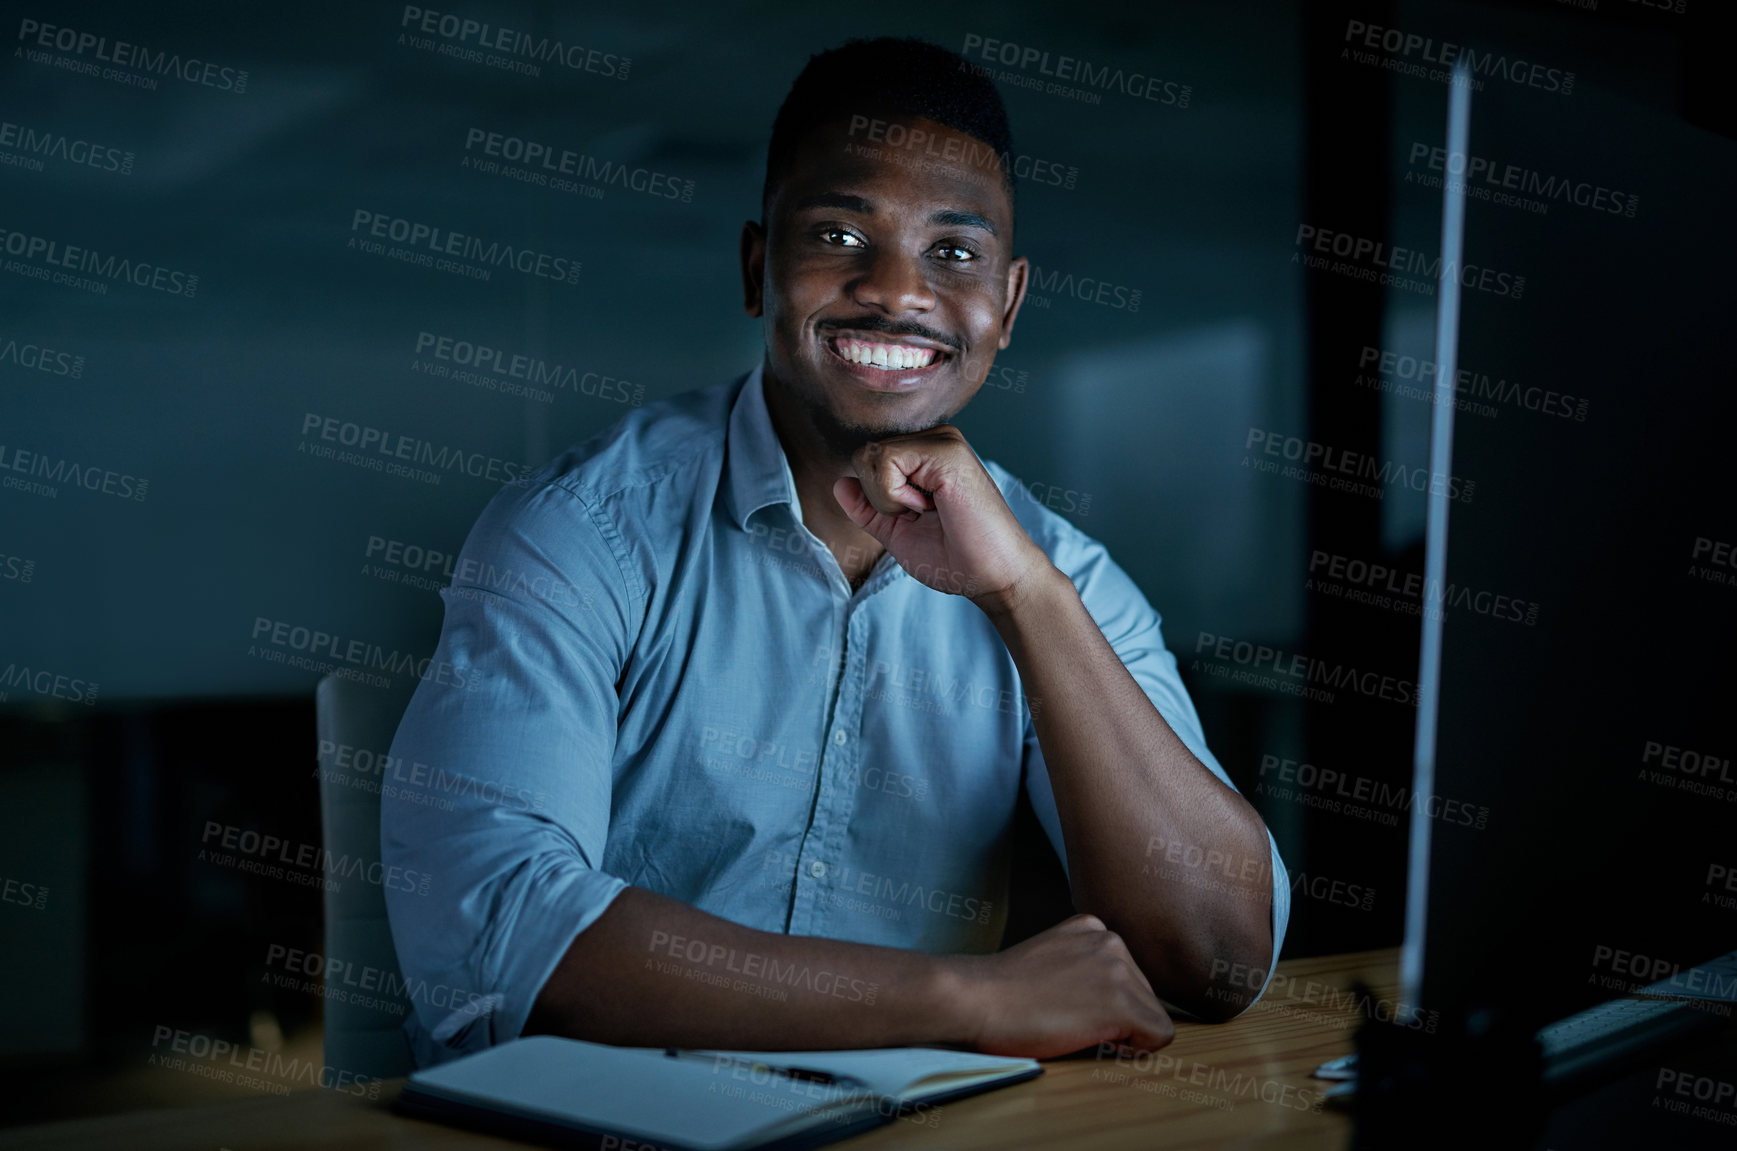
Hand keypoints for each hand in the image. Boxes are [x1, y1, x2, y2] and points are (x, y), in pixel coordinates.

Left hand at [831, 425, 1053, 614]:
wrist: (992, 577)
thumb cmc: (955, 558)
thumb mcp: (897, 532)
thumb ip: (867, 507)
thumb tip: (839, 483)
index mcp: (925, 455)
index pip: (867, 460)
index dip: (877, 499)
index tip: (919, 517)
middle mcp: (934, 440)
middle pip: (864, 456)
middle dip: (880, 499)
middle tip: (926, 516)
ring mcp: (942, 441)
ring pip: (870, 457)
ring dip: (889, 500)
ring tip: (932, 512)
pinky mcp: (945, 450)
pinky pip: (884, 461)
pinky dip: (896, 496)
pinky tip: (933, 506)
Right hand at [947, 914, 1175, 1058]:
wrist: (976, 999)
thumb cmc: (1001, 991)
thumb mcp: (1049, 959)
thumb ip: (1081, 965)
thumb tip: (1106, 999)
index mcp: (1093, 927)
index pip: (1127, 976)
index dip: (1104, 1003)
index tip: (1068, 1007)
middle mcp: (1112, 940)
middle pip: (1144, 996)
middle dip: (1116, 1017)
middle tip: (1067, 1021)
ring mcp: (1119, 969)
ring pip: (1152, 1016)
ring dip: (1121, 1033)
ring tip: (1074, 1028)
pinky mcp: (1121, 1003)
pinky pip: (1158, 1036)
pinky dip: (1134, 1049)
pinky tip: (1091, 1040)